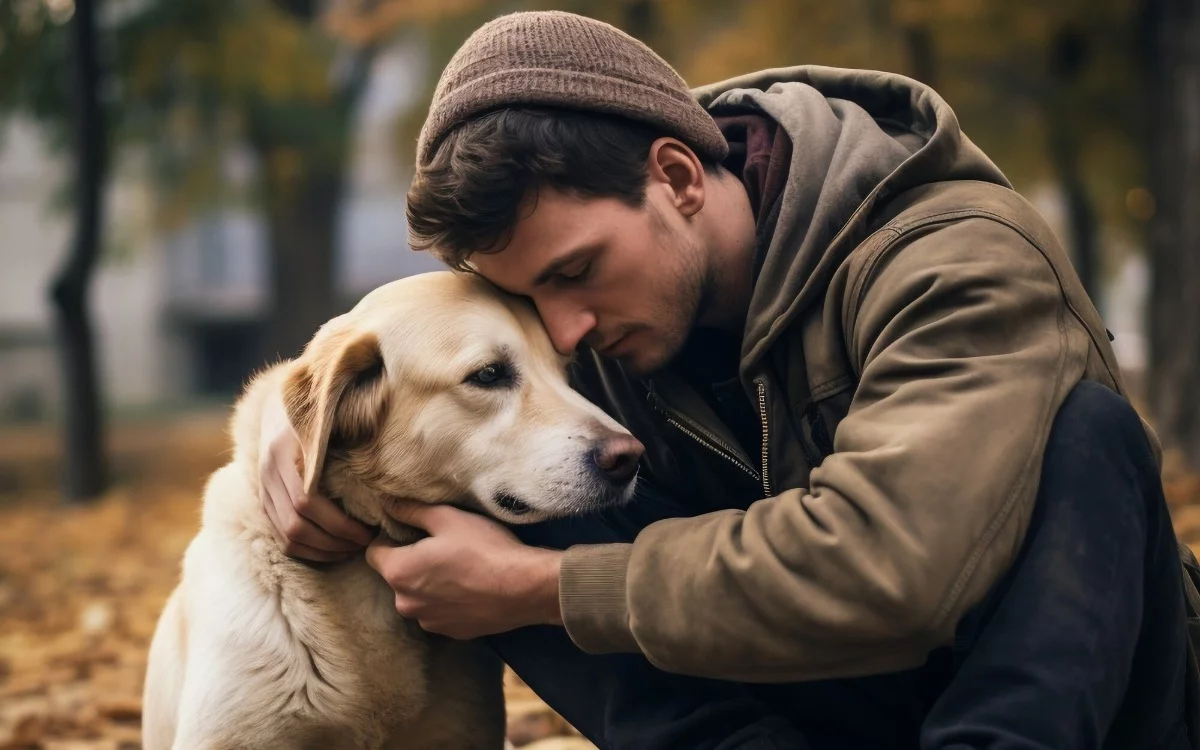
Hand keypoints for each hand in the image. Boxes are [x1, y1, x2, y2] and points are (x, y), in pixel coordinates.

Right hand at [258, 392, 374, 561]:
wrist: (281, 403)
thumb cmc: (320, 410)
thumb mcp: (332, 418)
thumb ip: (353, 435)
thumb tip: (390, 461)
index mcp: (285, 451)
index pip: (307, 502)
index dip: (339, 523)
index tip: (369, 531)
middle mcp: (269, 472)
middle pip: (297, 525)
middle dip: (334, 542)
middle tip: (365, 544)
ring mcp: (263, 488)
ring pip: (287, 537)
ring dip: (322, 551)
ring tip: (352, 549)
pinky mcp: (263, 501)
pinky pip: (281, 539)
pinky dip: (307, 551)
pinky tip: (332, 550)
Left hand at [366, 500, 562, 638]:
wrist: (524, 588)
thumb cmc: (483, 548)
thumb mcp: (447, 518)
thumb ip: (410, 510)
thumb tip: (385, 501)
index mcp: (398, 573)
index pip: (373, 552)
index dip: (390, 537)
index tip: (414, 530)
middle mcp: (406, 603)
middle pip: (397, 575)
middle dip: (412, 561)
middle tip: (442, 546)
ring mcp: (429, 622)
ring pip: (419, 596)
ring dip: (430, 583)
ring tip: (460, 568)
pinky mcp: (451, 633)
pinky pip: (439, 612)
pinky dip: (448, 600)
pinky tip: (471, 587)